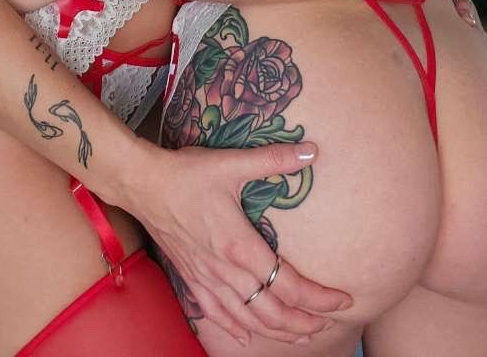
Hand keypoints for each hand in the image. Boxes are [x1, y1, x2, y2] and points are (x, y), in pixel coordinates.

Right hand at [120, 139, 351, 346]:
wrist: (142, 184)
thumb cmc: (186, 173)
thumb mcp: (232, 162)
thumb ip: (273, 159)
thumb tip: (311, 150)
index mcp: (239, 246)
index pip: (288, 284)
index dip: (318, 297)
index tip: (343, 299)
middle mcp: (225, 270)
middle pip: (271, 312)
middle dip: (304, 322)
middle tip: (329, 322)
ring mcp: (206, 278)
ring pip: (247, 319)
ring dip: (277, 331)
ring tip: (301, 335)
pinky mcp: (191, 278)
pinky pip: (216, 314)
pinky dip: (235, 329)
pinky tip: (247, 336)